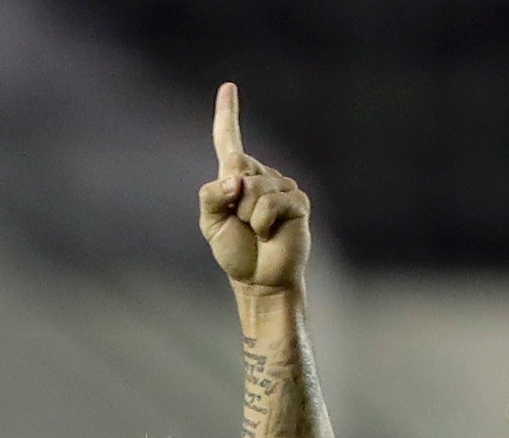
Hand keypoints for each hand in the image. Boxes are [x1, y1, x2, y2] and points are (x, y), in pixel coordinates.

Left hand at [199, 83, 310, 291]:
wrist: (260, 280)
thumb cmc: (235, 253)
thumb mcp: (211, 224)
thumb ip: (211, 196)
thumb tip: (235, 179)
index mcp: (236, 177)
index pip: (229, 139)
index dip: (227, 113)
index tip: (228, 86)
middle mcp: (260, 175)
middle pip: (237, 165)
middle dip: (232, 198)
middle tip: (242, 223)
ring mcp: (281, 186)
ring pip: (253, 188)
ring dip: (248, 215)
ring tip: (257, 231)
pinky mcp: (297, 201)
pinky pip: (271, 202)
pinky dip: (263, 221)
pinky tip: (269, 233)